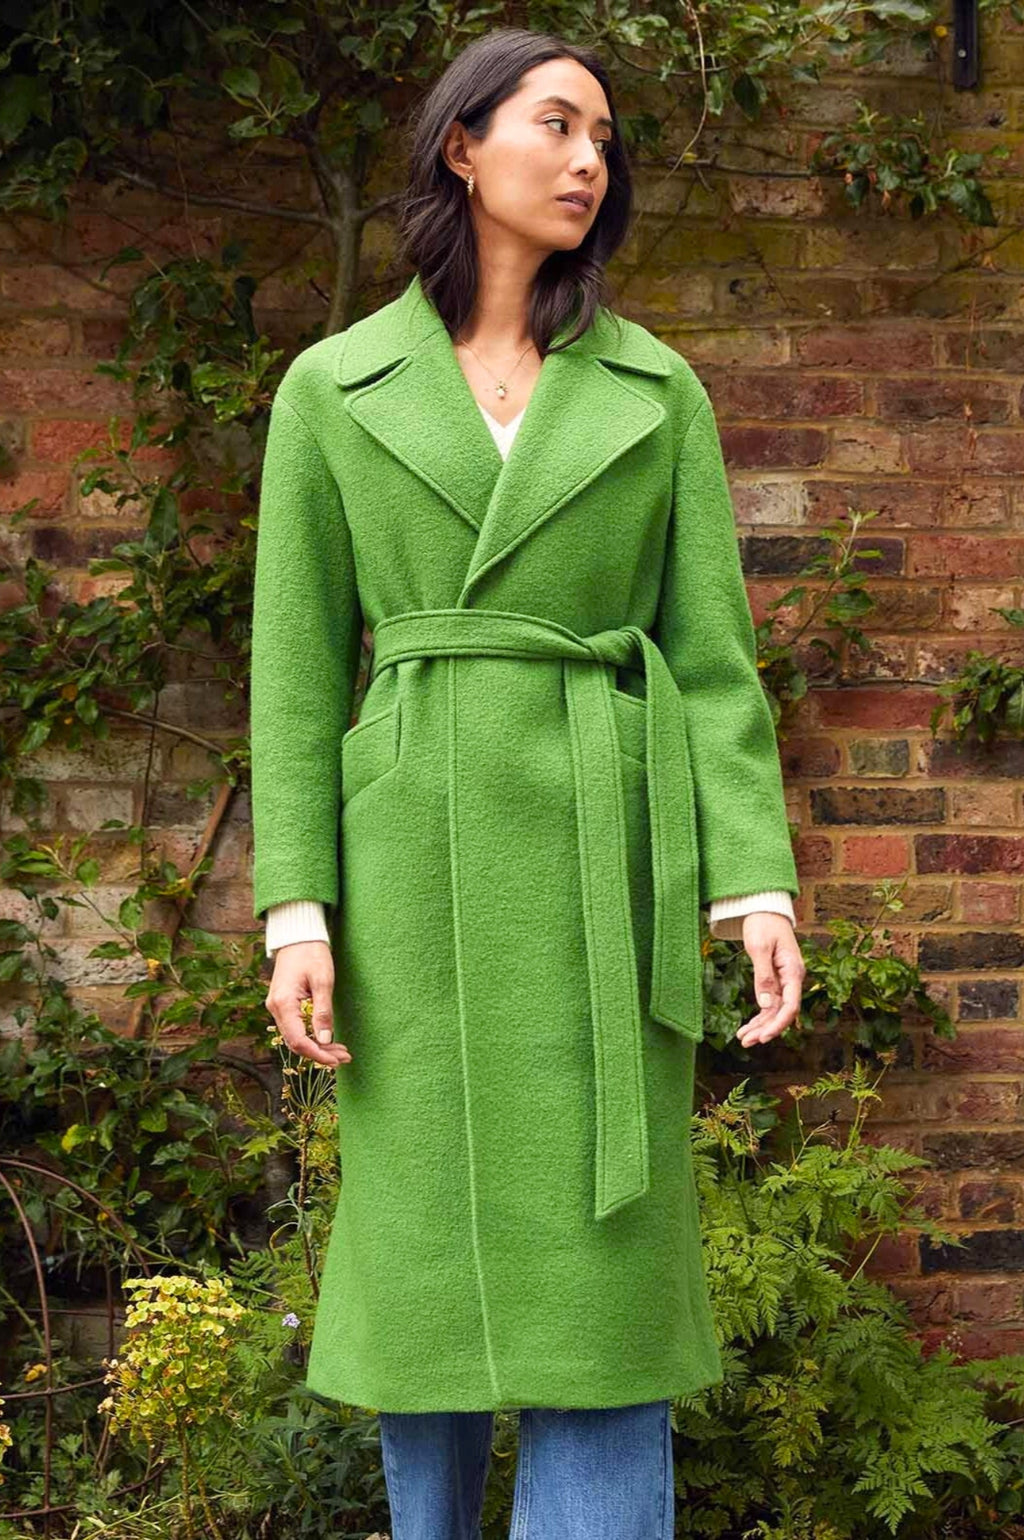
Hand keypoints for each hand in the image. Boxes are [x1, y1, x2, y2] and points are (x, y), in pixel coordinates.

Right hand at [264, 940, 352, 1067]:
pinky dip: (311, 1036)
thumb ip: (323, 1011)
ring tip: (340, 1051)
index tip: (336, 1060)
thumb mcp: (323, 981)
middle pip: (296, 1043)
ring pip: (296, 1037)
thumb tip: (325, 1039)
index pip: (298, 1040)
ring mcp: (277, 1007)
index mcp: (283, 1003)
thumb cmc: (311, 954)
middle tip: (344, 1057)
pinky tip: (327, 1039)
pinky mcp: (283, 1005)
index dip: (317, 1054)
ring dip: (317, 1046)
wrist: (298, 937)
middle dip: (320, 1053)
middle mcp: (275, 1008)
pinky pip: (295, 1027)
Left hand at [735, 913, 804, 1047]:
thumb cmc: (763, 924)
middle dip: (766, 1029)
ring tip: (743, 1039)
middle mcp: (792, 979)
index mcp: (793, 971)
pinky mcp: (775, 980)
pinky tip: (747, 1028)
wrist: (764, 909)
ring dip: (760, 1026)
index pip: (791, 1005)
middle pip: (782, 1012)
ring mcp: (784, 981)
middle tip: (747, 1042)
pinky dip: (759, 1016)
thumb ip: (763, 976)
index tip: (764, 1036)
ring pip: (774, 1011)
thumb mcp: (760, 947)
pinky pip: (769, 1003)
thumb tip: (765, 1004)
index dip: (779, 1023)